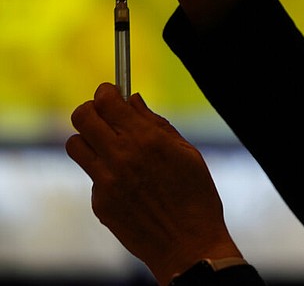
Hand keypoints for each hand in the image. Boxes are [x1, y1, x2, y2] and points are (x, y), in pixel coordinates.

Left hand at [66, 83, 241, 285]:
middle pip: (82, 117)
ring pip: (75, 144)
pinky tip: (127, 184)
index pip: (108, 101)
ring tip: (107, 146)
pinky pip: (92, 176)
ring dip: (88, 139)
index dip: (107, 92)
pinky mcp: (100, 203)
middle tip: (103, 114)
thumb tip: (133, 100)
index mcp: (147, 139)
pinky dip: (103, 172)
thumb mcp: (187, 152)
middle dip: (91, 109)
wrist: (189, 245)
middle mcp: (121, 157)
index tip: (110, 92)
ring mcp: (106, 182)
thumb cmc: (196, 196)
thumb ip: (156, 124)